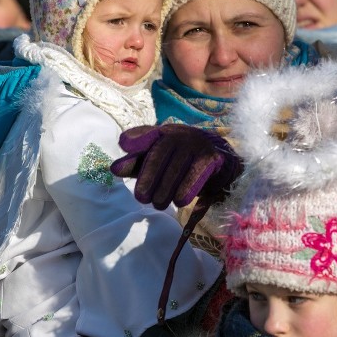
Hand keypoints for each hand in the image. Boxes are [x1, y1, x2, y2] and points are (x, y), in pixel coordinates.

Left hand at [111, 123, 240, 320]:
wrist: (223, 166)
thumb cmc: (182, 165)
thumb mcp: (158, 164)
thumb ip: (137, 165)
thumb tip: (113, 169)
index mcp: (163, 133)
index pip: (147, 132)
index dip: (136, 138)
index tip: (124, 146)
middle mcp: (180, 134)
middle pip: (160, 153)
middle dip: (148, 176)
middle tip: (141, 198)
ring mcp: (198, 143)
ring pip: (177, 165)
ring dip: (166, 188)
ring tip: (158, 204)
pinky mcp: (213, 157)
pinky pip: (197, 172)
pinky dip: (187, 188)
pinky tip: (180, 202)